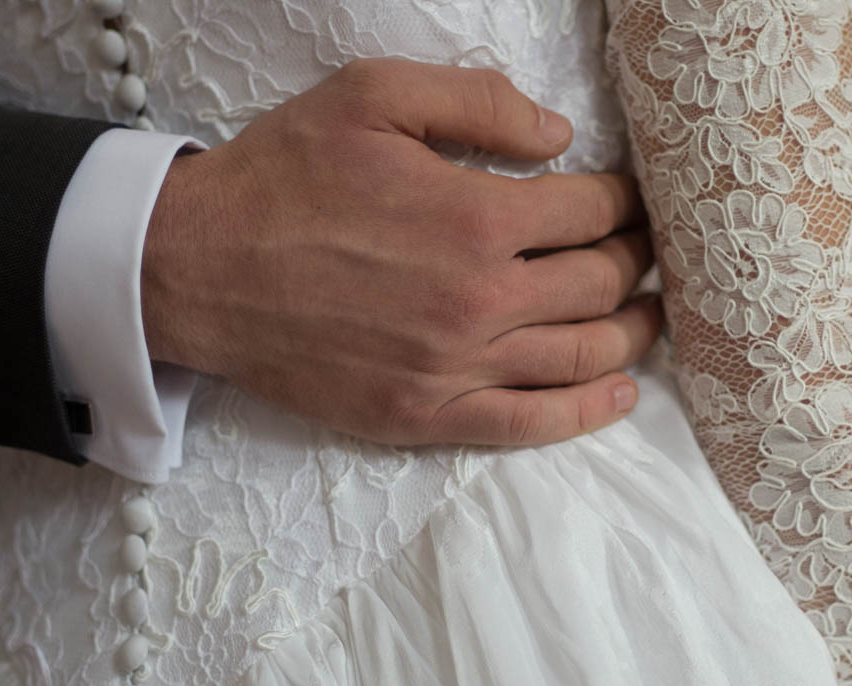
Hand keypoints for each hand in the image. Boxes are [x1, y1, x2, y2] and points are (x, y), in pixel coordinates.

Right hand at [142, 58, 661, 445]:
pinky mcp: (425, 416)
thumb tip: (559, 137)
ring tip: (650, 315)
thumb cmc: (284, 178)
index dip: (624, 201)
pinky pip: (527, 423)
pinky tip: (618, 396)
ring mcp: (455, 367)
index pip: (592, 211)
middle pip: (599, 284)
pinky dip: (584, 413)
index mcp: (476, 217)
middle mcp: (480, 299)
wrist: (201, 269)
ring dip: (632, 334)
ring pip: (580, 357)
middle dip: (635, 262)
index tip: (627, 200)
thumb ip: (478, 102)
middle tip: (644, 252)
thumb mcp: (373, 96)